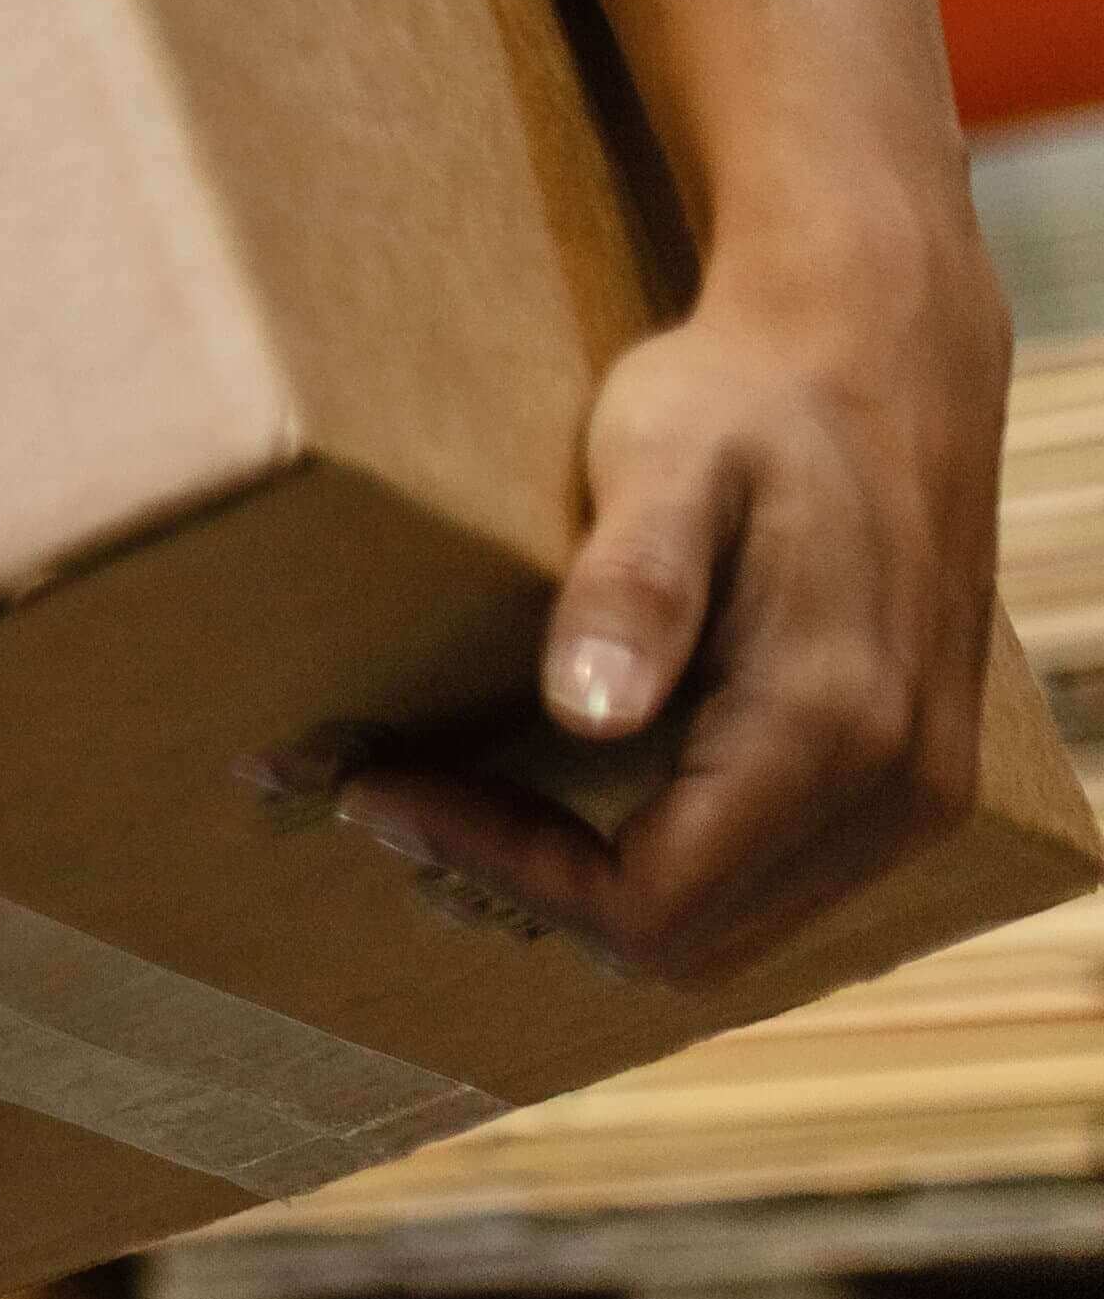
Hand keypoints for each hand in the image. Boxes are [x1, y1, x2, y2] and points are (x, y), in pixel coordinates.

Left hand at [338, 223, 1009, 982]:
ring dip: (589, 892)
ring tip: (459, 806)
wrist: (878, 354)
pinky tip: (565, 798)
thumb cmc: (749, 397)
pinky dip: (660, 871)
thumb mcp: (668, 457)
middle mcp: (900, 789)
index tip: (380, 790)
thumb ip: (633, 586)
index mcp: (835, 728)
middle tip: (397, 799)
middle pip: (685, 944)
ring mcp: (918, 796)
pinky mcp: (911, 781)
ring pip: (728, 933)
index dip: (498, 869)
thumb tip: (588, 714)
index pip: (646, 903)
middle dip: (528, 891)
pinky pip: (770, 885)